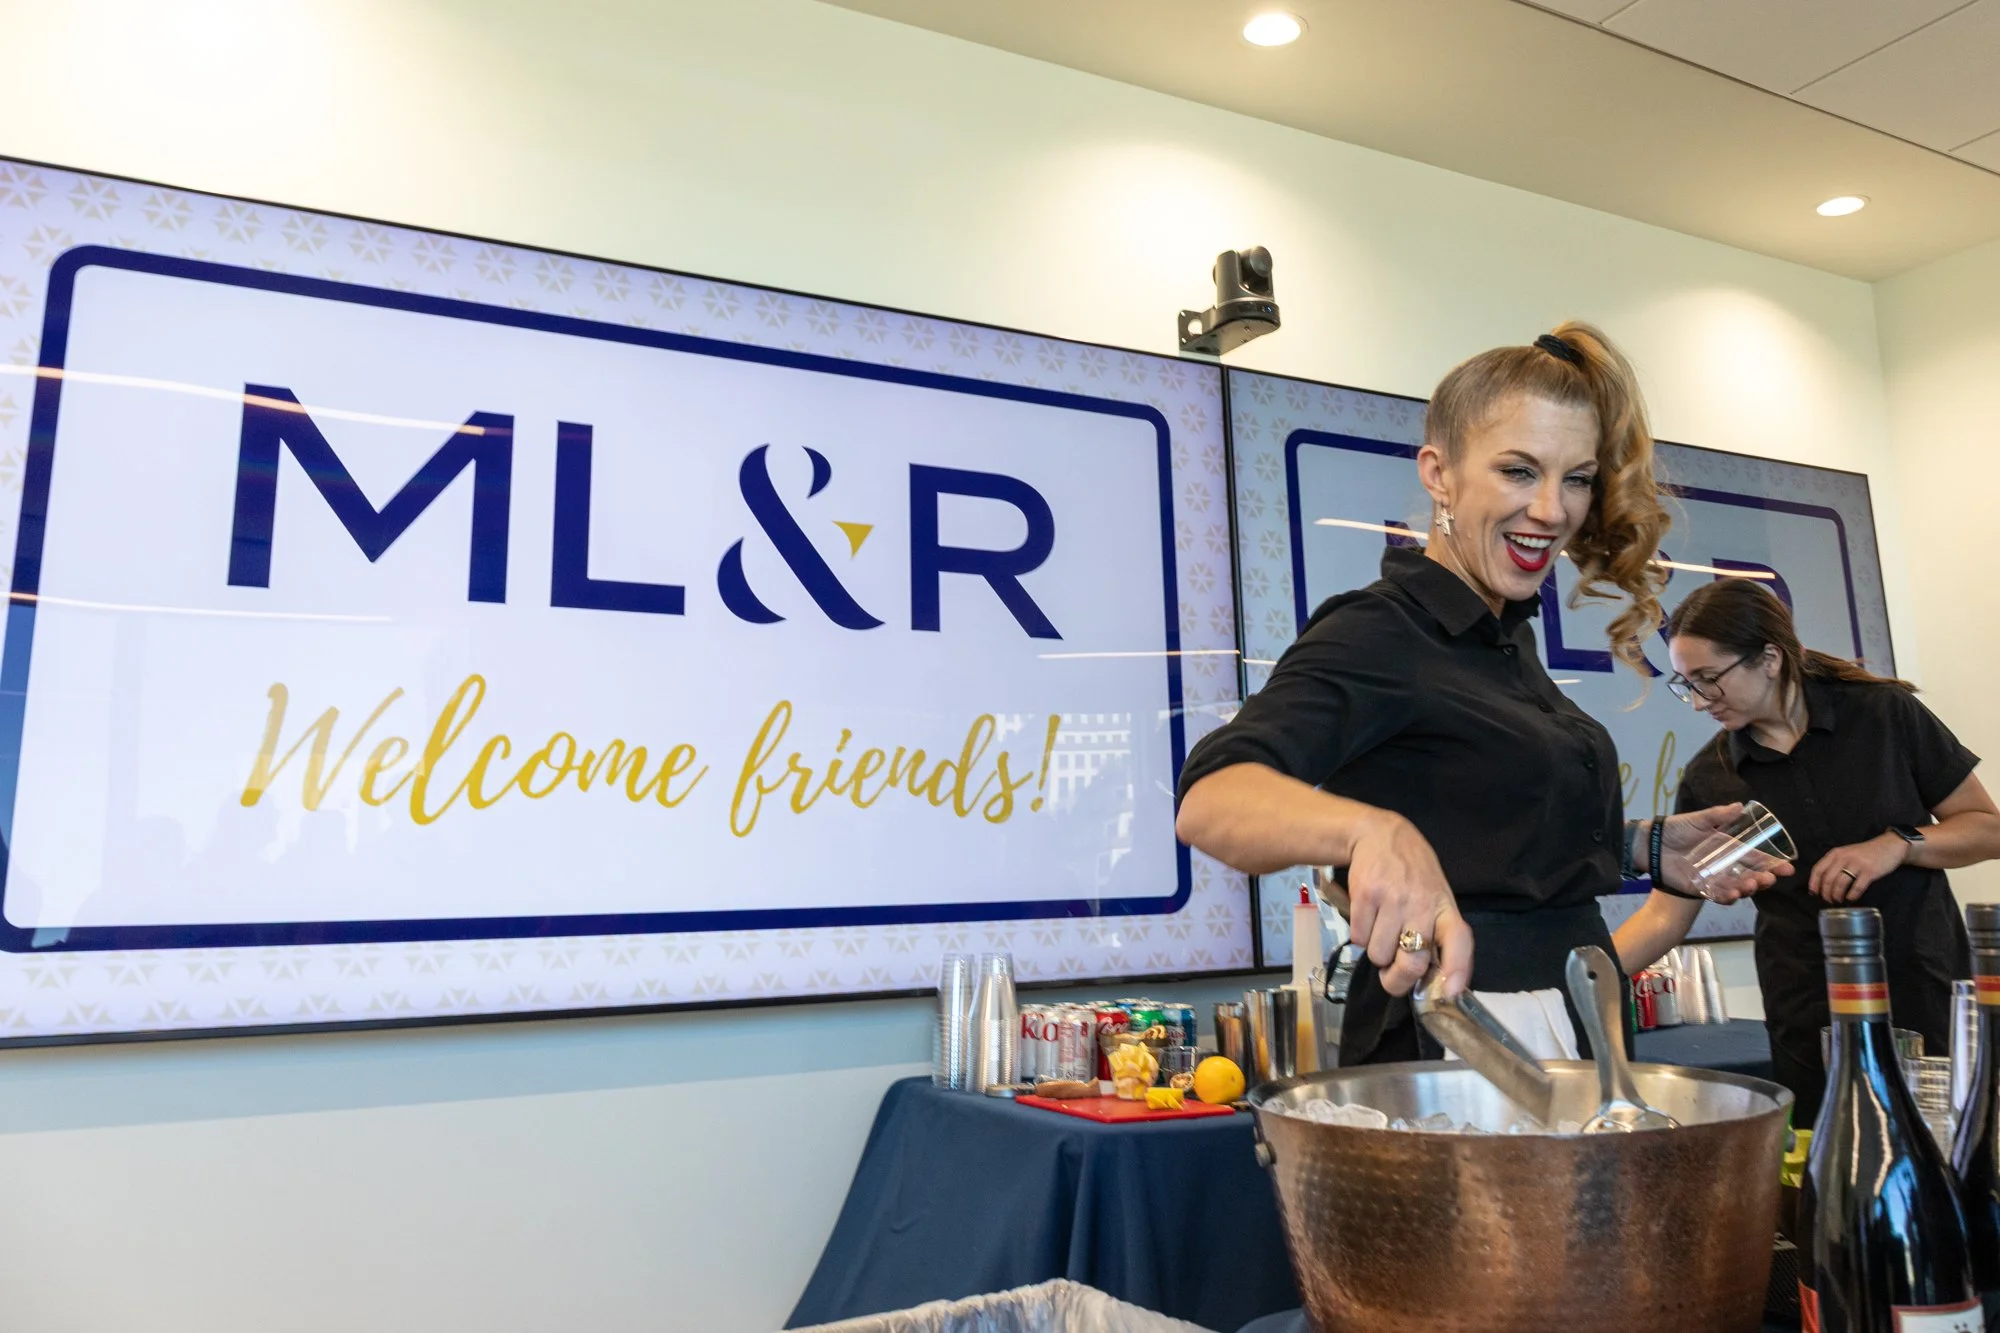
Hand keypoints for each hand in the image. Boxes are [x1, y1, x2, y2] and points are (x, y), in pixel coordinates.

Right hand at [1345, 811, 1471, 998]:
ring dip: (1376, 953)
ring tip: (1380, 933)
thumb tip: (1432, 979)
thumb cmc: (1412, 873)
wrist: (1379, 835)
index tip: (1449, 993)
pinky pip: (1358, 938)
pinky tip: (1367, 918)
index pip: (1459, 941)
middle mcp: (1421, 904)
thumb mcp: (1435, 896)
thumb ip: (1436, 931)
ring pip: (1379, 955)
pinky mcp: (1365, 895)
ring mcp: (1392, 900)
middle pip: (1412, 962)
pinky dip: (1360, 936)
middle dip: (1397, 981)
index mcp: (1445, 907)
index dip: (1457, 970)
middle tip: (1390, 979)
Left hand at [1655, 804, 1793, 903]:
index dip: (1771, 863)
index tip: (1788, 868)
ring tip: (1751, 885)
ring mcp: (1712, 877)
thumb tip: (1740, 806)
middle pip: (1749, 875)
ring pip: (1736, 887)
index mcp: (1727, 848)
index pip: (1754, 857)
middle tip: (1770, 879)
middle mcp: (1723, 865)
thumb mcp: (1697, 819)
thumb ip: (1717, 815)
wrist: (1650, 842)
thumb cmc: (1675, 829)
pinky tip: (1734, 896)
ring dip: (1746, 888)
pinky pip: (1716, 895)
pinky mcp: (1699, 887)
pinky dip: (1726, 897)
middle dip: (1762, 879)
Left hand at [1809, 832, 1908, 901]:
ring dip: (1837, 895)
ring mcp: (1857, 864)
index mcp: (1835, 853)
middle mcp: (1844, 857)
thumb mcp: (1846, 853)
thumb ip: (1835, 864)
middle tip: (1828, 900)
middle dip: (1826, 893)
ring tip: (1838, 901)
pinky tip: (1851, 899)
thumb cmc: (1865, 853)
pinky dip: (1851, 896)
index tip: (1813, 893)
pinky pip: (1857, 887)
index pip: (1818, 869)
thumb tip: (1822, 883)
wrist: (1889, 846)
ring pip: (1840, 883)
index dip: (1813, 883)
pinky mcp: (1870, 871)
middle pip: (1828, 879)